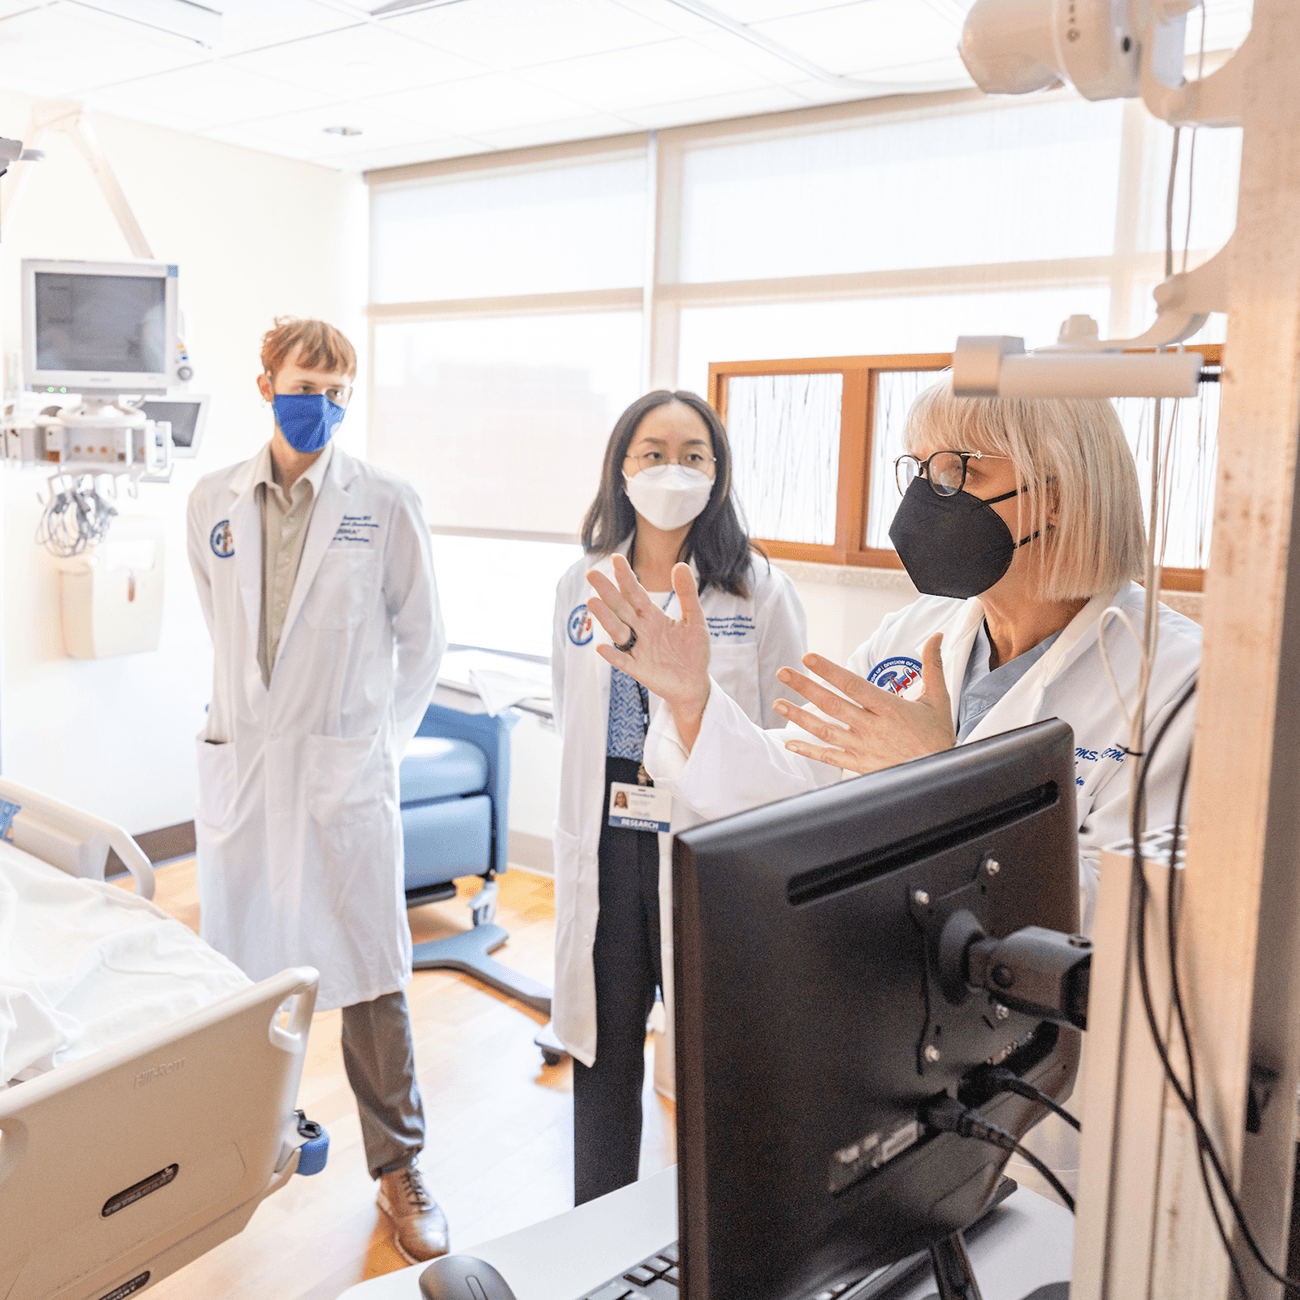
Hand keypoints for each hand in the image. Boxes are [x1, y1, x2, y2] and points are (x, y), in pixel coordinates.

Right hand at [587, 555, 711, 746]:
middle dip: (607, 591)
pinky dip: (613, 656)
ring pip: (618, 631)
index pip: (635, 593)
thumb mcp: (694, 619)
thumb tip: (681, 565)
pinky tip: (601, 648)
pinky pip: (623, 662)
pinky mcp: (639, 670)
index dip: (626, 577)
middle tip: (592, 574)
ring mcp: (638, 650)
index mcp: (652, 616)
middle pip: (621, 608)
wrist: (695, 683)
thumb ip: (687, 594)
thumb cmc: (693, 651)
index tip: (616, 558)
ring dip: (605, 617)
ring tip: (592, 602)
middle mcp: (640, 630)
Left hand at [771, 633, 955, 774]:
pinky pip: (829, 757)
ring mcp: (863, 748)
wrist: (939, 777)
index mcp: (889, 708)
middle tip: (783, 673)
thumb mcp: (939, 699)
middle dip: (804, 687)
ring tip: (777, 703)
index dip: (828, 670)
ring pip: (824, 730)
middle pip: (831, 704)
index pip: (852, 685)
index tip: (808, 658)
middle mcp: (872, 727)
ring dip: (799, 717)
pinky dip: (809, 750)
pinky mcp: (860, 765)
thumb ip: (933, 666)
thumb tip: (936, 636)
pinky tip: (790, 742)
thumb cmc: (938, 736)